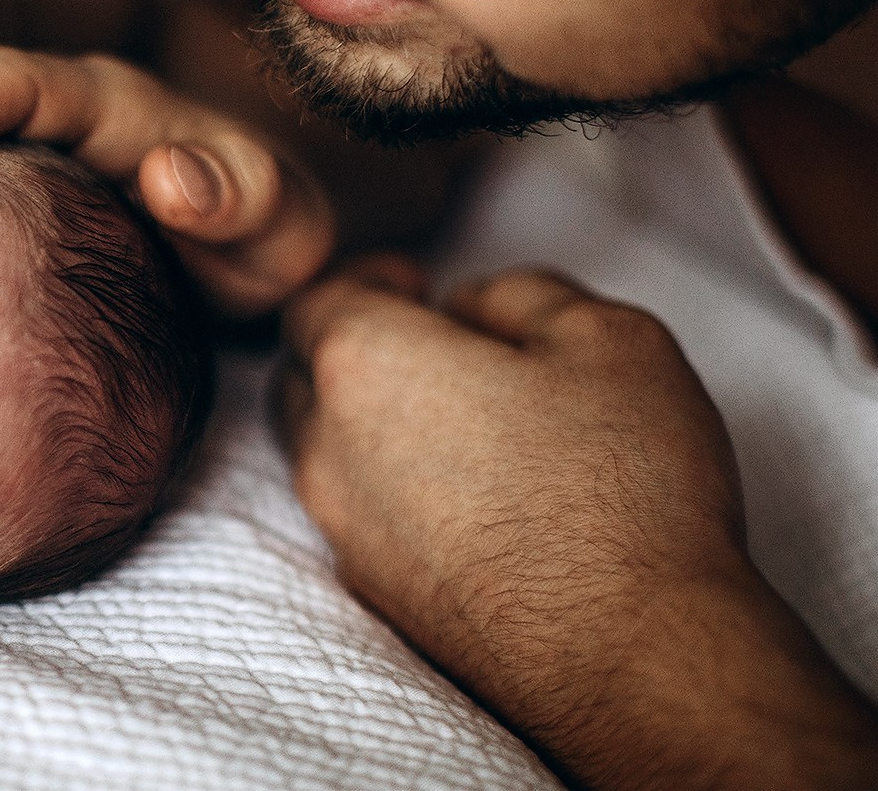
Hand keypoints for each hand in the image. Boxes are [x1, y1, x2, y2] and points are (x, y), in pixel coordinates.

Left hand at [278, 257, 877, 786]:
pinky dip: (395, 490)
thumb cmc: (624, 487)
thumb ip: (519, 293)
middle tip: (432, 346)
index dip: (366, 281)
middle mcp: (327, 447)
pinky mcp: (375, 594)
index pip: (317, 300)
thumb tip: (469, 309)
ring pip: (325, 450)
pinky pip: (361, 516)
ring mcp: (343, 529)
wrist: (634, 657)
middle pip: (303, 376)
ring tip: (462, 421)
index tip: (414, 285)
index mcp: (364, 364)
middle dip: (355, 349)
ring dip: (372, 423)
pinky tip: (474, 497)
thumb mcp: (604, 336)